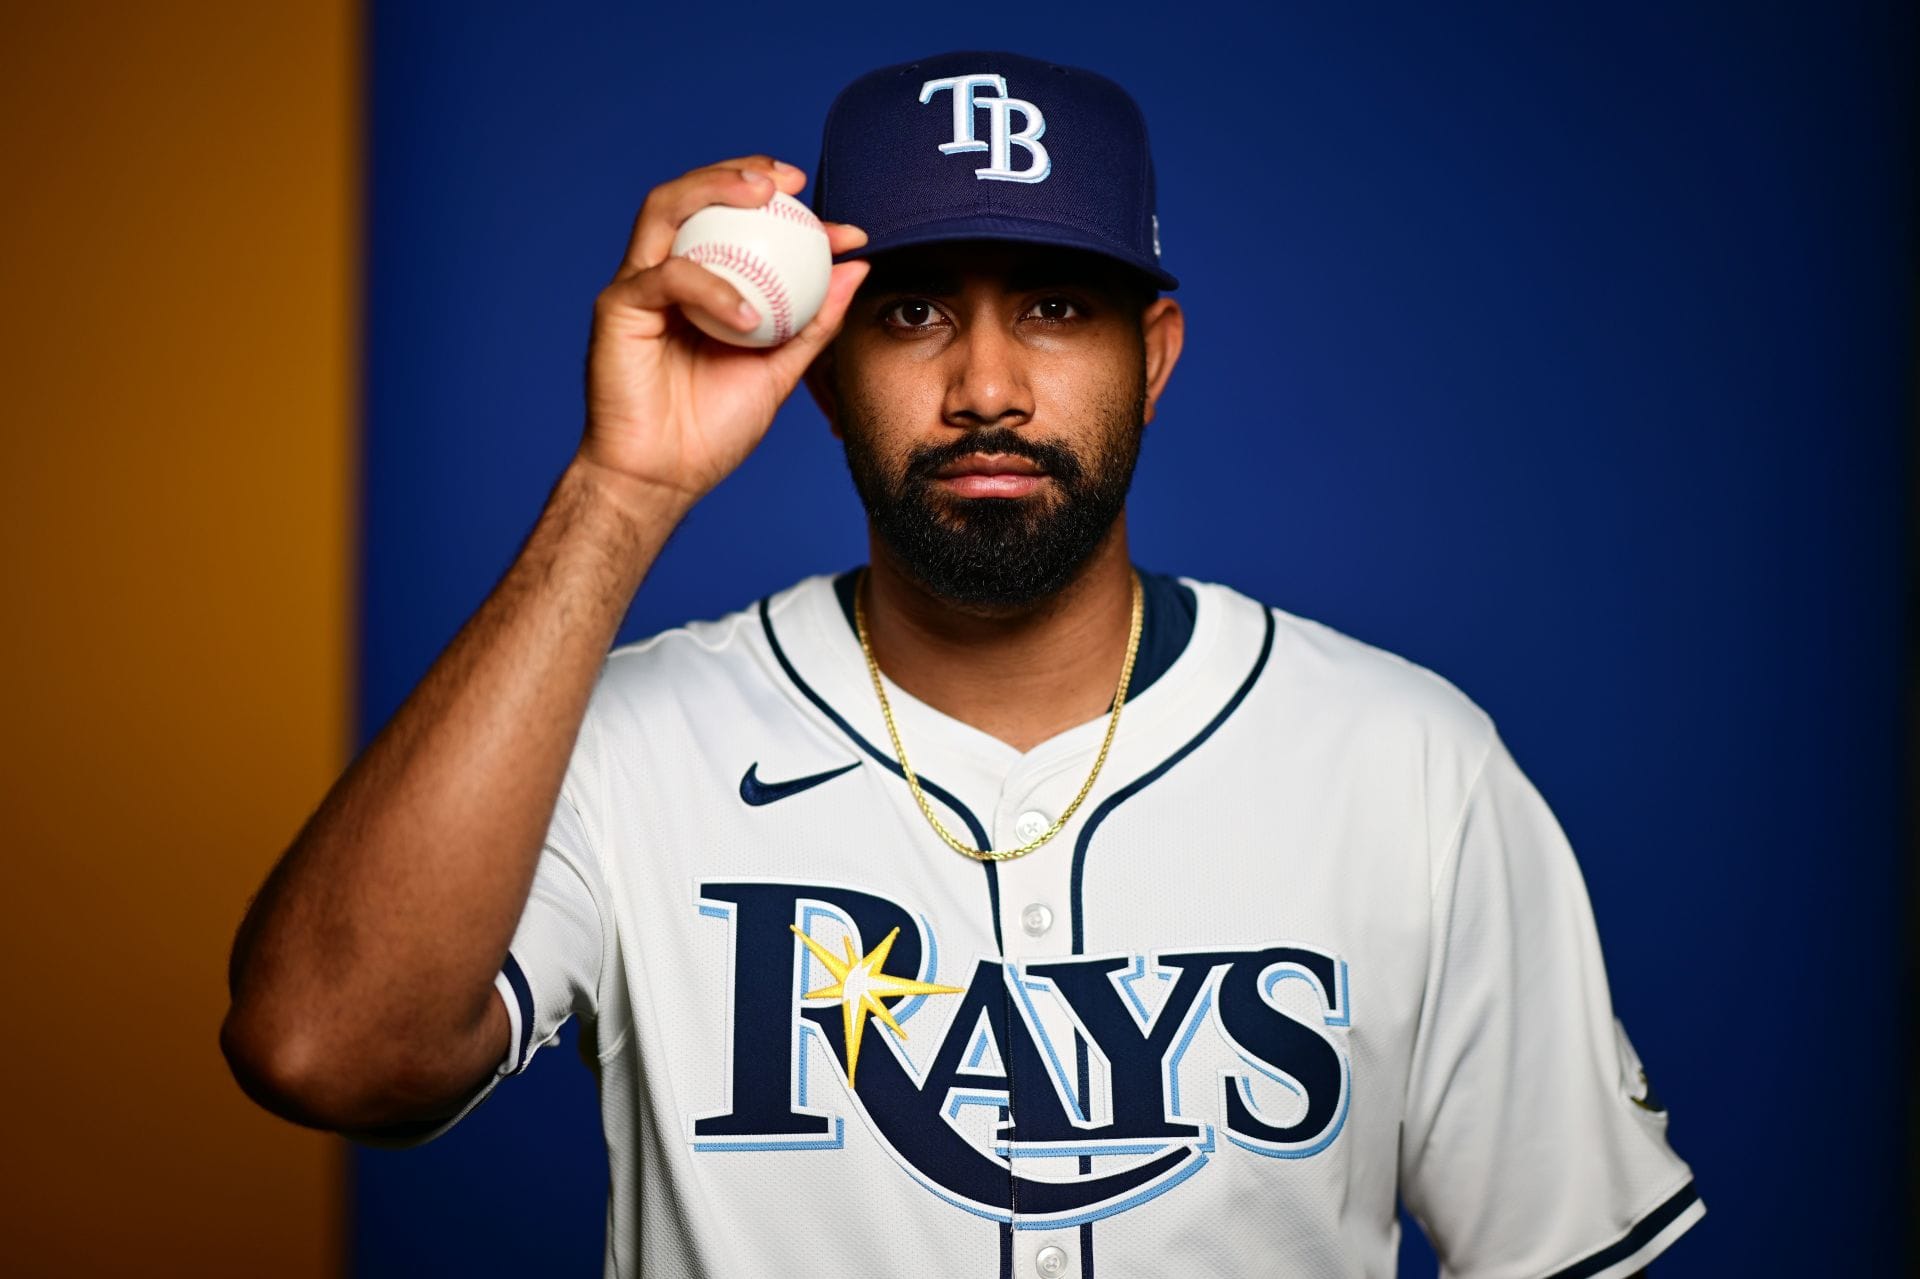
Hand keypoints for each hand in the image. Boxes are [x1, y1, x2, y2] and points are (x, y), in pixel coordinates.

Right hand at [580, 156, 868, 510]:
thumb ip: (814, 321)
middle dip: (743, 172)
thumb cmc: (713, 430)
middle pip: (696, 196)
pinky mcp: (618, 307)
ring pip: (667, 208)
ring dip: (714, 188)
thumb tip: (856, 267)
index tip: (847, 230)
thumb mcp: (781, 370)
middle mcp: (668, 273)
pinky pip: (666, 277)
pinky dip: (711, 289)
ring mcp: (640, 286)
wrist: (664, 478)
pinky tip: (747, 316)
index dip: (795, 216)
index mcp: (704, 284)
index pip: (744, 227)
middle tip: (792, 181)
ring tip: (764, 197)